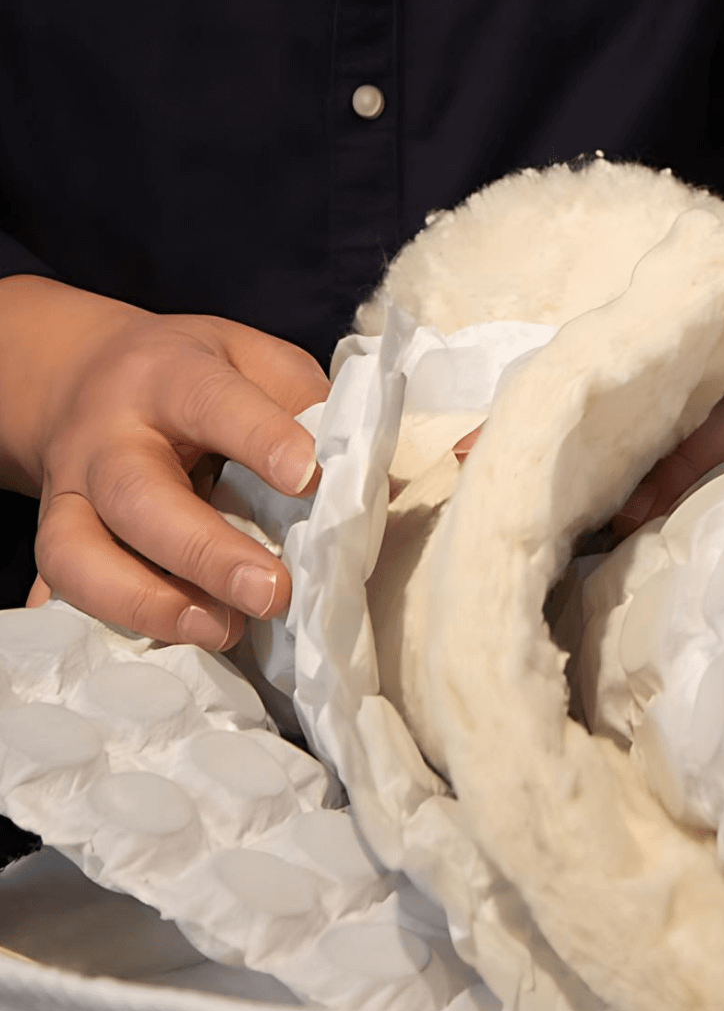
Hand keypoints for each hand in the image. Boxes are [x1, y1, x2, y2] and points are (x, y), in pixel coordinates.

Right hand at [0, 276, 329, 648]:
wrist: (82, 375)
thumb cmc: (195, 374)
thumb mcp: (255, 363)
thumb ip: (310, 409)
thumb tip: (382, 482)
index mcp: (170, 377)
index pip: (211, 401)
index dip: (260, 439)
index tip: (307, 478)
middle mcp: (109, 437)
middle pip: (139, 496)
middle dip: (206, 553)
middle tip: (272, 592)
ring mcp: (73, 494)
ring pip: (79, 554)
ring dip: (150, 604)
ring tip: (223, 631)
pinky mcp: (54, 540)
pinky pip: (61, 587)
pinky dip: (91, 620)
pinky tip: (143, 648)